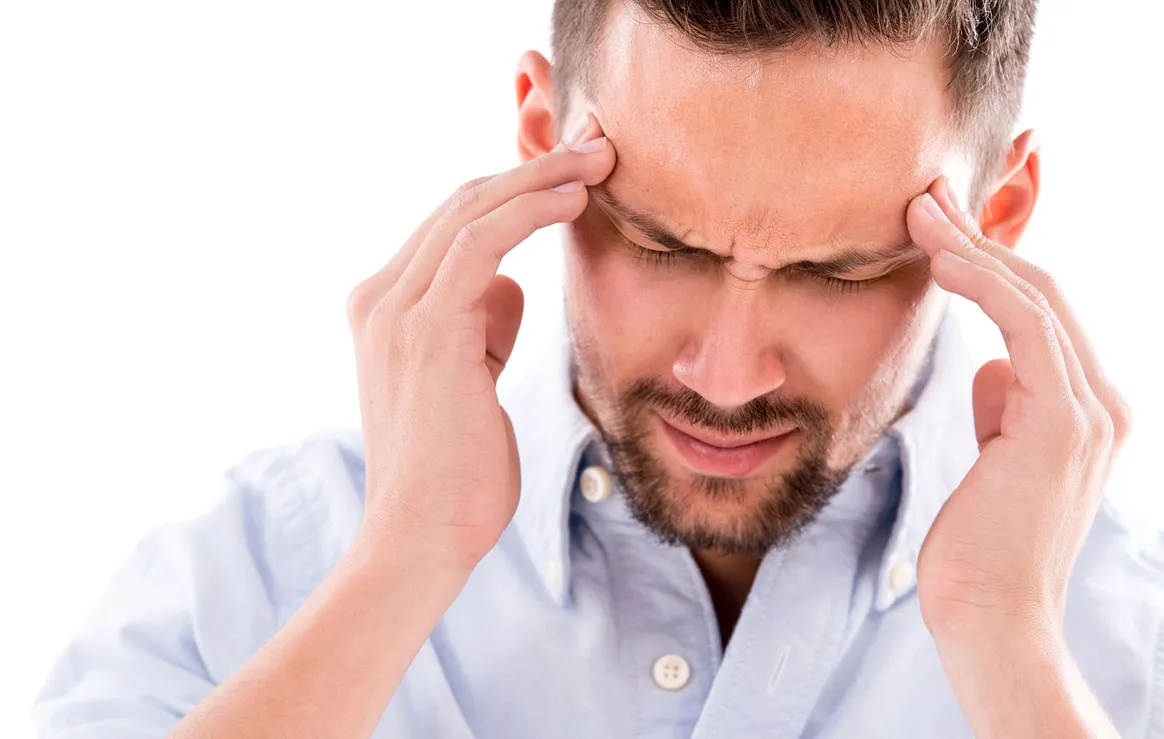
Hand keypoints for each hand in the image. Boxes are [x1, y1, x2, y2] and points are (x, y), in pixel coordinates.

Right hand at [345, 115, 615, 571]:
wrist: (421, 539)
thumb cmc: (456, 471)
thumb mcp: (470, 382)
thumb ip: (480, 329)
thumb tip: (507, 288)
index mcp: (386, 307)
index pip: (453, 224)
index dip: (516, 189)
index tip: (575, 171)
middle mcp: (381, 298)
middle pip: (462, 203)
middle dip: (535, 165)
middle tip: (597, 144)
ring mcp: (396, 310)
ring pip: (473, 209)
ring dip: (542, 175)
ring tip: (600, 158)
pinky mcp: (427, 329)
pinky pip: (481, 243)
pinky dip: (531, 209)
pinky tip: (576, 199)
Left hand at [905, 177, 1132, 636]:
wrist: (988, 613)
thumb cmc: (978, 543)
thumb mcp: (992, 461)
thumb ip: (1002, 409)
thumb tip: (987, 368)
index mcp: (1085, 408)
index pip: (1040, 312)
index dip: (989, 263)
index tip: (936, 227)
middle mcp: (1102, 401)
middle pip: (1042, 291)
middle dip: (980, 239)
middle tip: (926, 197)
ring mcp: (1091, 409)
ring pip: (1036, 296)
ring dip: (974, 247)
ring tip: (922, 210)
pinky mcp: (1064, 421)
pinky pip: (1026, 325)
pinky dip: (983, 284)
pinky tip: (940, 257)